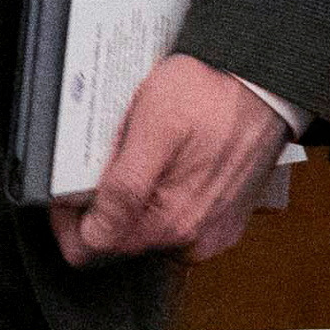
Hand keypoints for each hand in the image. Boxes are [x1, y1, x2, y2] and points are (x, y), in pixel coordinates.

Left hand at [52, 53, 292, 268]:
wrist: (263, 82)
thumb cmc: (211, 94)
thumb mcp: (153, 128)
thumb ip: (123, 188)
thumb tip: (92, 231)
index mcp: (170, 224)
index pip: (91, 247)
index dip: (68, 218)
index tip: (66, 188)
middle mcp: (192, 240)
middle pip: (118, 239)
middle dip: (102, 204)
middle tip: (109, 159)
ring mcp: (209, 233)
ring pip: (144, 229)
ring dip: (132, 199)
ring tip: (142, 155)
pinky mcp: (221, 221)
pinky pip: (174, 219)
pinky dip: (160, 196)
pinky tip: (168, 162)